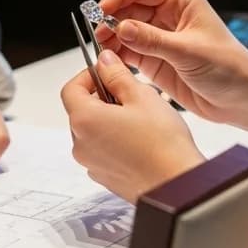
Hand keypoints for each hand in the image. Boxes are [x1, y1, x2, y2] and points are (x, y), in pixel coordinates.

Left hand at [61, 49, 204, 202]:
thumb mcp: (141, 96)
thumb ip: (117, 75)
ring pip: (94, 131)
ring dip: (111, 119)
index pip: (71, 89)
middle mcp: (81, 144)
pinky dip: (115, 140)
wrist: (177, 186)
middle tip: (130, 94)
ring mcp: (91, 163)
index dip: (87, 76)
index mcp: (85, 120)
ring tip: (141, 118)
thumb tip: (105, 62)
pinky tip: (141, 140)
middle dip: (103, 97)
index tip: (106, 72)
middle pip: (82, 110)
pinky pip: (103, 150)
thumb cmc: (163, 144)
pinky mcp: (105, 177)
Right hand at [95, 0, 247, 121]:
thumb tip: (121, 28)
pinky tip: (110, 62)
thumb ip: (152, 40)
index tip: (101, 11)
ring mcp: (160, 38)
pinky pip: (129, 52)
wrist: (242, 99)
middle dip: (110, 19)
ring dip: (111, 38)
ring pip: (125, 30)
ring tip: (101, 50)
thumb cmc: (228, 68)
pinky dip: (117, 55)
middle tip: (98, 35)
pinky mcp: (156, 60)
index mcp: (180, 1)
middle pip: (128, 8)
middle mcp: (168, 16)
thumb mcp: (188, 52)